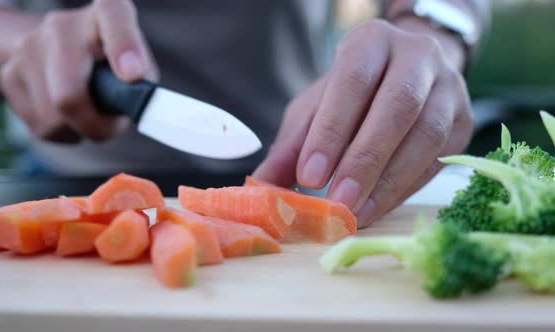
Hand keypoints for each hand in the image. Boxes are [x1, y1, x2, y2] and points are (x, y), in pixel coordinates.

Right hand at [0, 0, 157, 142]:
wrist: (58, 48)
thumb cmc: (112, 63)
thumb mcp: (139, 64)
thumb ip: (142, 83)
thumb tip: (132, 101)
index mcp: (104, 13)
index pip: (113, 15)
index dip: (124, 47)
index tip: (133, 74)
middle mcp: (61, 25)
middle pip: (69, 97)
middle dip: (95, 125)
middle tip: (111, 127)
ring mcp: (28, 47)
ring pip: (54, 120)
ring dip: (79, 129)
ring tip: (89, 112)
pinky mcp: (9, 73)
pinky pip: (41, 126)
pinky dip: (62, 131)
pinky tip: (68, 113)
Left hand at [254, 19, 473, 226]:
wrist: (408, 74)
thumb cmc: (352, 93)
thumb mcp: (316, 108)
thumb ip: (293, 145)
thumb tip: (262, 188)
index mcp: (372, 42)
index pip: (353, 81)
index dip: (331, 130)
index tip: (308, 176)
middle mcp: (417, 56)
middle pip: (398, 105)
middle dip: (365, 159)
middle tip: (337, 202)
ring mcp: (449, 88)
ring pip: (427, 135)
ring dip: (388, 181)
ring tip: (355, 213)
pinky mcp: (465, 122)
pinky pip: (439, 160)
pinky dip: (405, 189)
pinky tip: (376, 208)